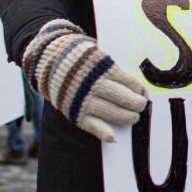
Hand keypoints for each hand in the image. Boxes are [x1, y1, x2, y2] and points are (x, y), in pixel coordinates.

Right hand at [22, 19, 146, 141]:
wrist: (48, 60)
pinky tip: (112, 137)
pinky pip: (91, 125)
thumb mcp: (97, 55)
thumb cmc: (79, 58)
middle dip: (137, 104)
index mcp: (104, 67)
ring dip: (126, 117)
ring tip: (133, 117)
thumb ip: (113, 68)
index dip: (139, 89)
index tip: (142, 93)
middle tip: (140, 106)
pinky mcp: (75, 111)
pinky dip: (103, 132)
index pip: (130, 82)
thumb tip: (134, 85)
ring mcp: (85, 99)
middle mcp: (95, 84)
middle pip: (124, 98)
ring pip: (112, 112)